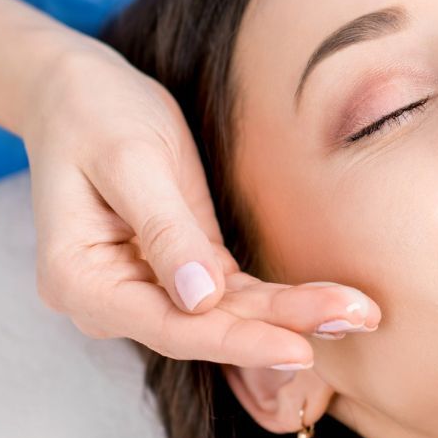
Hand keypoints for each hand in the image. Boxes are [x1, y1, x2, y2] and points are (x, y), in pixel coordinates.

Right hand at [19, 38, 380, 368]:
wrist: (77, 90)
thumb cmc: (95, 113)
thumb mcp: (131, 160)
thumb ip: (165, 230)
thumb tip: (201, 300)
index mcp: (79, 282)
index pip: (169, 328)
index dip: (237, 341)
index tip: (297, 347)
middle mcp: (110, 300)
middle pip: (205, 330)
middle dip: (282, 329)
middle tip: (356, 320)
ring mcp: (146, 290)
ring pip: (226, 316)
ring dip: (292, 316)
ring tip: (360, 312)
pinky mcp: (182, 270)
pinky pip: (233, 294)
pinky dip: (279, 299)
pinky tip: (330, 302)